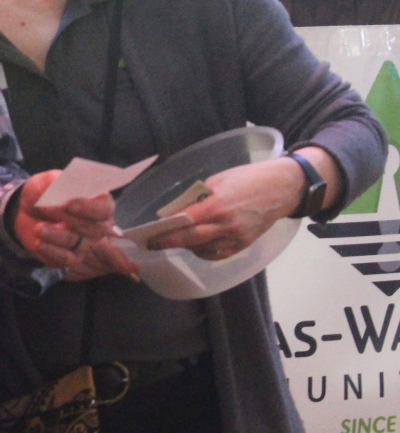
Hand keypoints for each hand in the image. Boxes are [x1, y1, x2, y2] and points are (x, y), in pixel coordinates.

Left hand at [11, 171, 135, 277]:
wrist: (24, 210)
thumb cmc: (43, 192)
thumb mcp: (47, 180)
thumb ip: (58, 181)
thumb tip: (67, 186)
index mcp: (97, 202)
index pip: (105, 209)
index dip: (89, 208)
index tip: (68, 204)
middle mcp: (96, 225)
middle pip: (94, 229)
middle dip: (69, 220)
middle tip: (45, 209)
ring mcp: (85, 243)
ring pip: (76, 243)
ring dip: (55, 235)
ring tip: (38, 228)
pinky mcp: (70, 257)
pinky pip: (66, 260)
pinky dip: (51, 251)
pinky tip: (38, 242)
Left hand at [146, 155, 316, 259]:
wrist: (282, 188)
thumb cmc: (248, 178)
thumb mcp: (218, 180)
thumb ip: (198, 197)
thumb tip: (179, 210)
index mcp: (217, 205)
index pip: (184, 222)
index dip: (165, 230)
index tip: (150, 233)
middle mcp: (226, 225)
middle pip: (190, 239)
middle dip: (169, 242)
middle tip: (152, 244)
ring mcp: (236, 238)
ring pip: (203, 249)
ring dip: (186, 246)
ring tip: (174, 240)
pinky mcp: (244, 245)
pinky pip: (218, 254)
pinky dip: (204, 252)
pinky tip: (196, 245)